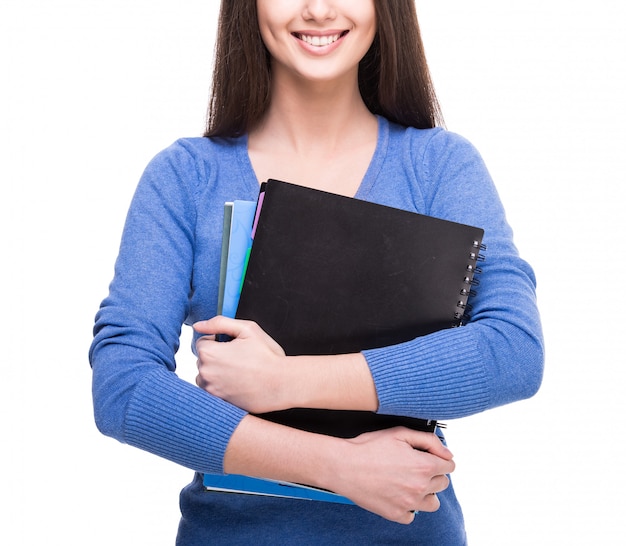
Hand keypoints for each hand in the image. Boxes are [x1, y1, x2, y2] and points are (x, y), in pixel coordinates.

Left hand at [194, 316, 287, 412]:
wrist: (282, 384)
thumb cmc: (267, 356)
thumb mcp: (247, 329)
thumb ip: (220, 323)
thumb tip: (198, 325)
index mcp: (210, 353)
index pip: (202, 342)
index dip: (218, 341)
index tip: (233, 345)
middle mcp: (205, 373)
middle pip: (203, 360)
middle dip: (217, 357)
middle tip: (240, 358)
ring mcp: (211, 390)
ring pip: (206, 376)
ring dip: (217, 372)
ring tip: (239, 372)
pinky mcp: (218, 403)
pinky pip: (213, 391)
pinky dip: (222, 386)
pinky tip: (238, 384)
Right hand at [330, 428, 454, 523]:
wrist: (344, 466)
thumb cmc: (369, 447)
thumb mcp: (399, 433)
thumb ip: (429, 440)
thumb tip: (448, 453)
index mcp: (424, 466)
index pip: (449, 466)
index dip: (439, 459)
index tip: (428, 457)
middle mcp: (420, 487)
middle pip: (442, 483)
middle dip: (432, 474)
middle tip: (414, 467)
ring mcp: (409, 504)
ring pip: (433, 503)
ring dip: (425, 493)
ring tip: (409, 483)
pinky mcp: (396, 514)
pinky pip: (413, 515)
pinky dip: (408, 506)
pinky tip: (397, 494)